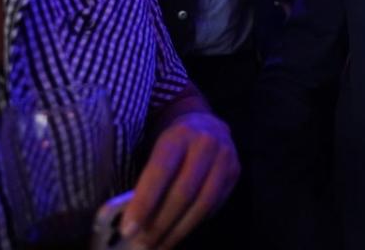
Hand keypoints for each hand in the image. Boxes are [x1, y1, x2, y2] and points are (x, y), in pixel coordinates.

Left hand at [120, 112, 239, 248]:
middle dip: (161, 223)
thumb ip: (147, 181)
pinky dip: (194, 223)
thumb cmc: (172, 145)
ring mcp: (225, 157)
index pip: (160, 171)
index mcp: (179, 134)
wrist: (207, 126)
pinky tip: (179, 232)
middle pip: (183, 192)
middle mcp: (206, 143)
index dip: (144, 202)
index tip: (128, 229)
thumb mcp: (155, 150)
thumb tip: (132, 221)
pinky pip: (215, 205)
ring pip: (203, 203)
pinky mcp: (235, 172)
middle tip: (143, 245)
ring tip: (160, 246)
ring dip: (179, 230)